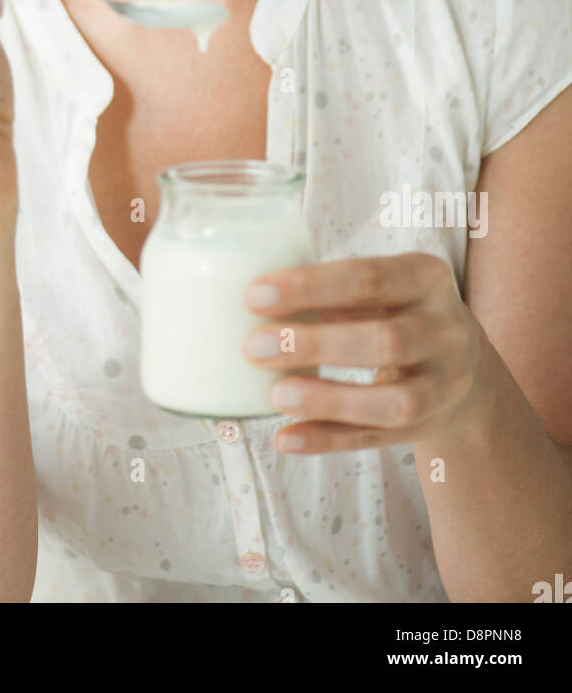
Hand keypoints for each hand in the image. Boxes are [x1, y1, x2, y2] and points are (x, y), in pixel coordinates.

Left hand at [241, 252, 487, 453]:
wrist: (463, 362)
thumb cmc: (397, 311)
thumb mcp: (382, 286)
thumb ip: (332, 290)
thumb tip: (254, 300)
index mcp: (427, 277)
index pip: (367, 278)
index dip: (309, 287)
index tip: (253, 296)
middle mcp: (446, 330)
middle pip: (386, 341)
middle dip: (315, 345)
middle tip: (253, 346)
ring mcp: (446, 383)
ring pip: (394, 401)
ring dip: (329, 400)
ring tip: (276, 395)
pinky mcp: (432, 425)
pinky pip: (379, 439)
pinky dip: (329, 440)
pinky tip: (286, 438)